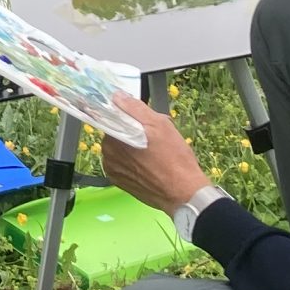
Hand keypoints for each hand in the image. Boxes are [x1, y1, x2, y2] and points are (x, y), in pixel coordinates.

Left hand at [100, 95, 211, 212]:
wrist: (183, 193)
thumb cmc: (174, 158)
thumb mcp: (159, 124)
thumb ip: (134, 108)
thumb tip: (117, 97)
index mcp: (113, 135)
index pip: (113, 116)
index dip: (128, 115)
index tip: (142, 121)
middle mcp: (107, 152)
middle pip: (117, 132)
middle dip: (132, 131)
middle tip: (154, 138)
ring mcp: (112, 168)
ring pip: (120, 148)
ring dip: (133, 147)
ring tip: (154, 153)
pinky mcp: (118, 181)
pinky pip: (122, 164)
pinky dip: (132, 162)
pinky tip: (149, 165)